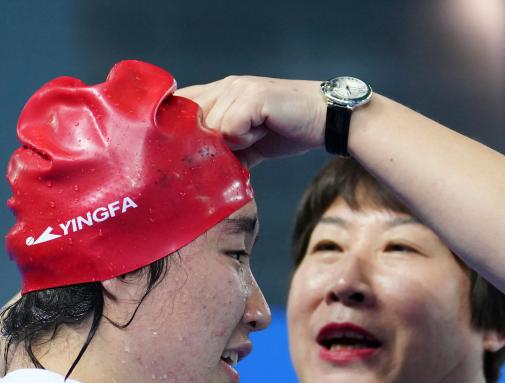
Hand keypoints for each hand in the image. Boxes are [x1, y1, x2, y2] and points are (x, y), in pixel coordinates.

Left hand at [177, 76, 325, 166]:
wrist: (327, 120)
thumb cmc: (290, 130)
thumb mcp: (250, 144)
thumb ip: (226, 152)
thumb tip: (202, 175)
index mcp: (223, 93)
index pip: (182, 104)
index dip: (177, 129)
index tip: (183, 153)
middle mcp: (226, 86)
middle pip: (190, 119)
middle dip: (199, 144)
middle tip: (226, 156)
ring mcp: (239, 89)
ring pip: (210, 127)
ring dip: (230, 143)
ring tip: (254, 138)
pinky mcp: (253, 97)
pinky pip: (229, 128)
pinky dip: (243, 140)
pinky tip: (260, 134)